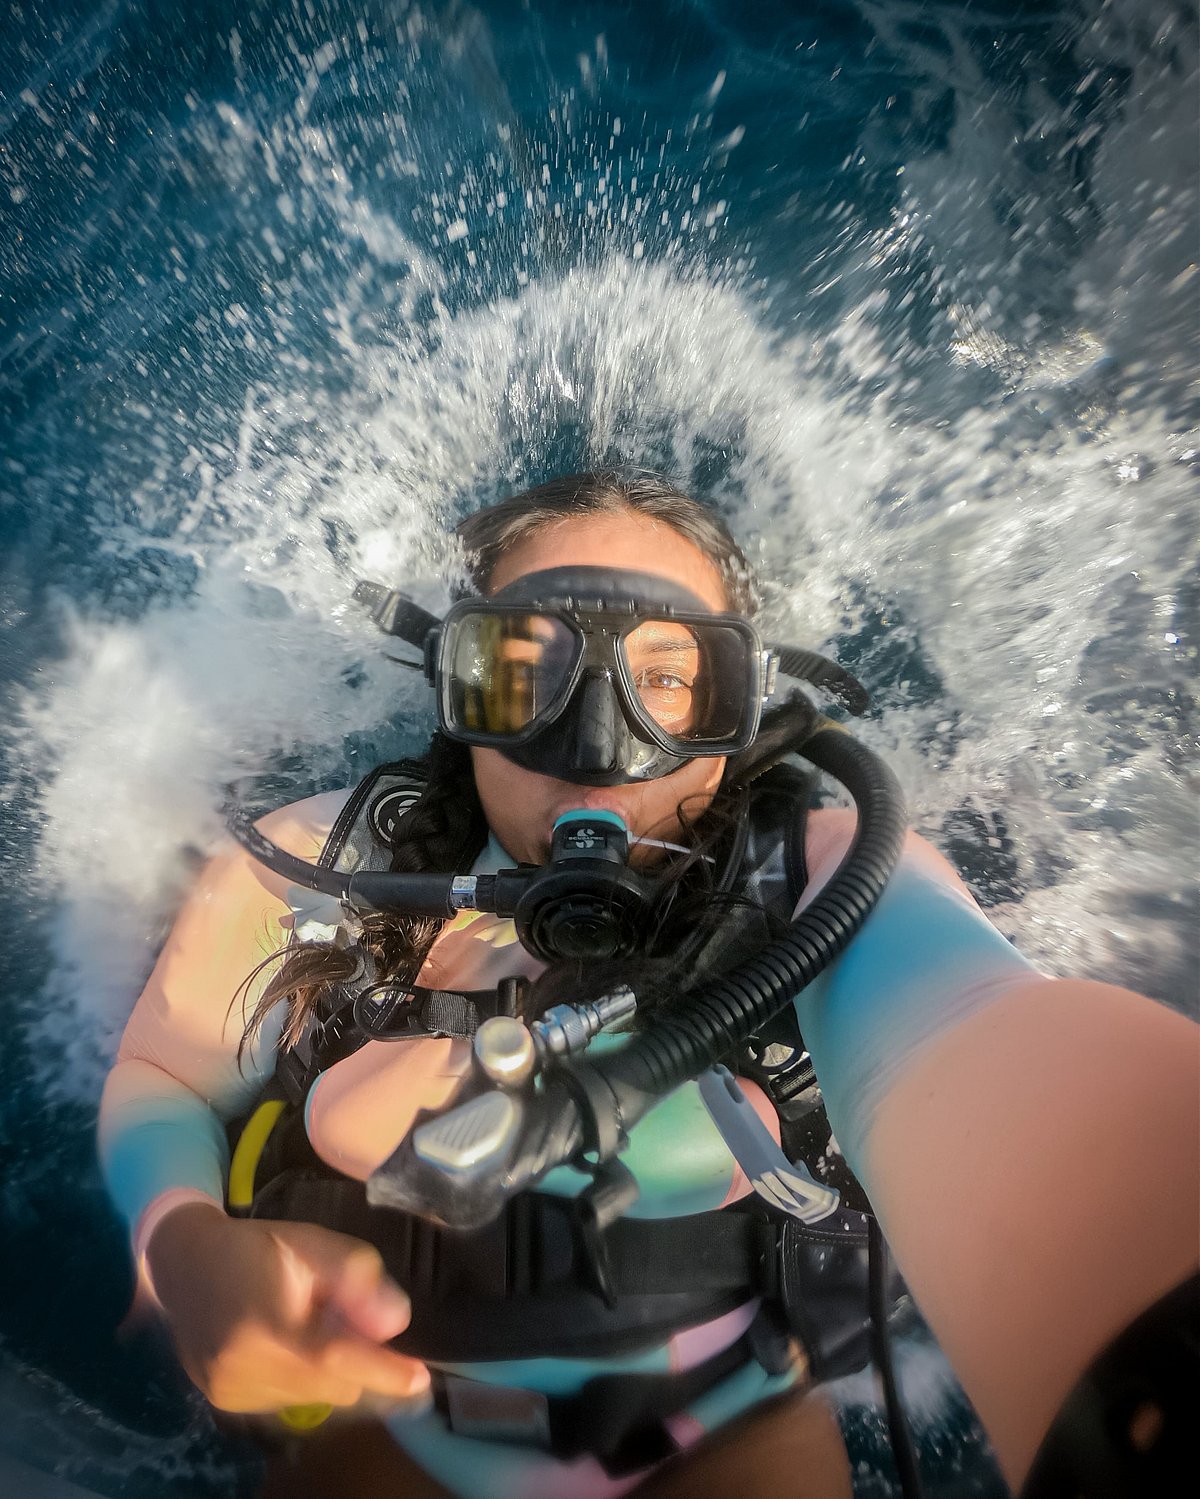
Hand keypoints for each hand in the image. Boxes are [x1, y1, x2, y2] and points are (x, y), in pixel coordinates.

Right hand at [145, 1202, 429, 1413]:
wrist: (185, 1266)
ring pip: (316, 1396)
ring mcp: (232, 1392)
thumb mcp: (311, 1242)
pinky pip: (291, 1400)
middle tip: (347, 1318)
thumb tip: (396, 1321)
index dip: (382, 1371)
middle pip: (332, 1383)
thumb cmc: (257, 1249)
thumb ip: (355, 1275)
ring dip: (331, 1369)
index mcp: (265, 1324)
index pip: (333, 1358)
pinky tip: (289, 1343)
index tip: (421, 1379)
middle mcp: (244, 1369)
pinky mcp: (226, 1403)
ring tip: (310, 1324)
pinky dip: (305, 1377)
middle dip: (358, 1360)